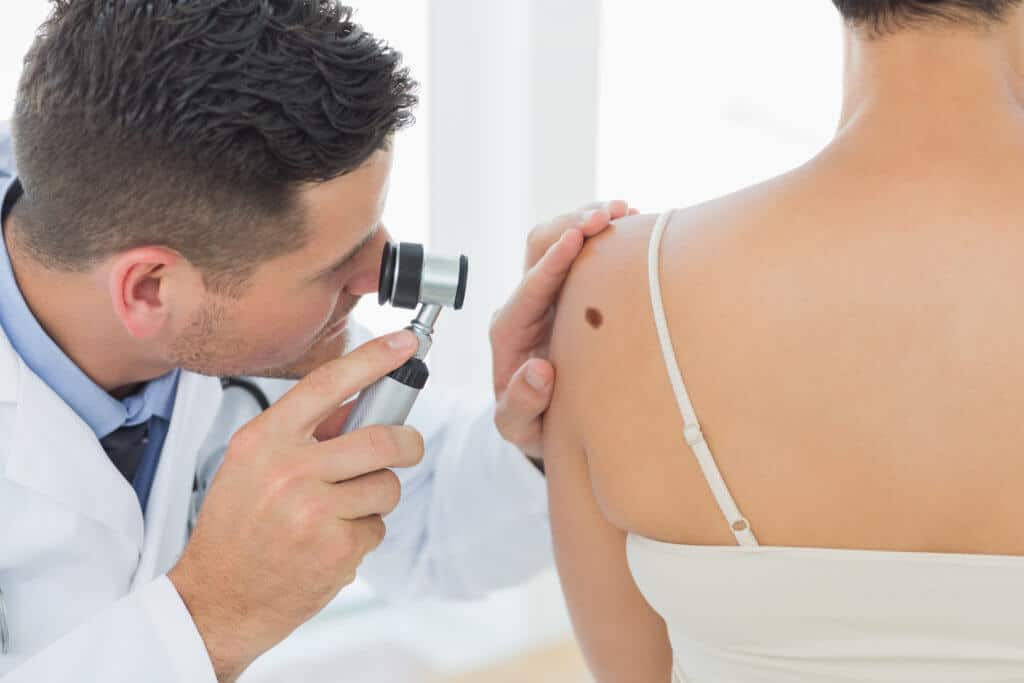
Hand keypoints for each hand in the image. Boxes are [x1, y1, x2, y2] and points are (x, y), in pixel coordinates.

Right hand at [168, 331, 424, 681]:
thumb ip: (302, 433)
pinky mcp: (337, 549)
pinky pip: (378, 527)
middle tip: (406, 448)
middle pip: (382, 439)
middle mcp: (290, 471)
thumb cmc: (235, 528)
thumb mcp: (251, 465)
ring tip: (339, 512)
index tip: (405, 344)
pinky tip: (329, 543)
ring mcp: (315, 511)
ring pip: (386, 487)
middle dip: (406, 444)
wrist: (216, 599)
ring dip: (376, 498)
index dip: (373, 359)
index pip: (328, 383)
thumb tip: (358, 406)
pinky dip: (363, 534)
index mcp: (264, 440)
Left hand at [491, 200, 636, 460]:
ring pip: (558, 240)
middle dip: (571, 225)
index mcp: (509, 332)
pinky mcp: (569, 291)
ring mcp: (546, 294)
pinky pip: (583, 252)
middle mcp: (525, 305)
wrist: (543, 421)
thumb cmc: (530, 423)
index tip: (576, 238)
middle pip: (538, 248)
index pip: (529, 288)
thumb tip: (539, 371)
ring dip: (587, 219)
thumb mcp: (518, 427)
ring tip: (624, 210)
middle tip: (608, 215)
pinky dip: (604, 234)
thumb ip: (522, 405)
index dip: (553, 262)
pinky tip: (631, 225)